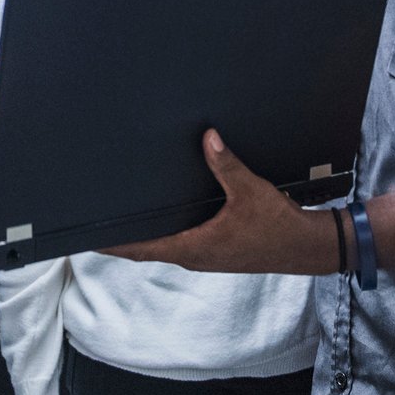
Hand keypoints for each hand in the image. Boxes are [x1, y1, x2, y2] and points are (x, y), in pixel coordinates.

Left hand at [104, 130, 336, 275]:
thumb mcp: (250, 191)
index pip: (143, 249)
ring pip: (164, 247)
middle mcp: (195, 256)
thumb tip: (207, 137)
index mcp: (195, 247)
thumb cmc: (278, 227)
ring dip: (144, 237)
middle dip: (123, 239)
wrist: (304, 247)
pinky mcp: (215, 251)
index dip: (114, 245)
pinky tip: (165, 218)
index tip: (90, 240)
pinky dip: (165, 234)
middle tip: (98, 224)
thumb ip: (226, 164)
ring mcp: (205, 256)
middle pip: (147, 250)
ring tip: (123, 221)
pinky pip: (180, 243)